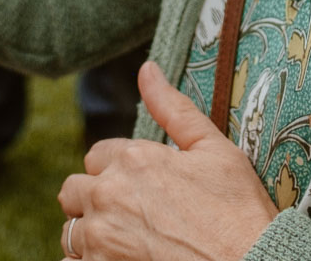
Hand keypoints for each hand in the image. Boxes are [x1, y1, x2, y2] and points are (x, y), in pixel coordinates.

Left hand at [55, 63, 276, 260]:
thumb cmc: (239, 212)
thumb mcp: (214, 149)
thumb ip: (173, 108)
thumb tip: (147, 69)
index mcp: (133, 159)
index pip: (96, 156)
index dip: (117, 169)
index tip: (139, 186)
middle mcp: (108, 195)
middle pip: (73, 191)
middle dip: (93, 200)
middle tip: (128, 215)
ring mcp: (102, 239)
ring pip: (71, 232)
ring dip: (90, 235)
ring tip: (124, 242)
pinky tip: (115, 260)